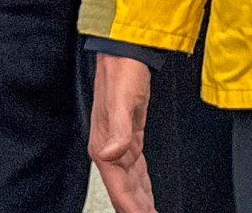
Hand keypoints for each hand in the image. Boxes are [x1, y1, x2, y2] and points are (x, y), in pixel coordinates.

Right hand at [91, 53, 156, 212]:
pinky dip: (142, 185)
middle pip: (124, 192)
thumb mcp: (123, 101)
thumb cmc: (122, 74)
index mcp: (104, 148)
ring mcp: (119, 144)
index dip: (131, 209)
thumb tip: (111, 154)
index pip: (119, 189)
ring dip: (140, 201)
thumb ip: (119, 130)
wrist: (124, 54)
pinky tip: (147, 193)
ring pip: (131, 183)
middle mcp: (109, 150)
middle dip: (136, 209)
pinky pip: (136, 169)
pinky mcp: (130, 136)